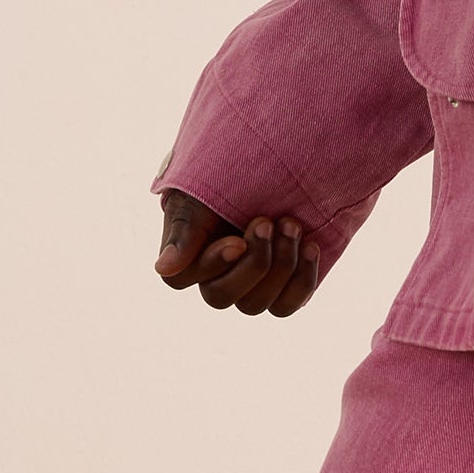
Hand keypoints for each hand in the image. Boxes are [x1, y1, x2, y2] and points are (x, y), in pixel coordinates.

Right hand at [156, 190, 321, 316]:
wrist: (276, 168)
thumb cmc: (226, 177)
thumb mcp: (202, 195)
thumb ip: (184, 229)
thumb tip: (163, 268)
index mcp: (187, 255)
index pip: (181, 279)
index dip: (212, 264)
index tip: (237, 241)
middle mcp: (215, 278)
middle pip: (220, 297)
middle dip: (251, 262)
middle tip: (266, 223)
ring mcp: (249, 288)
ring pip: (255, 304)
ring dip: (278, 266)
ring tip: (292, 226)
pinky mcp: (281, 290)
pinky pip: (288, 304)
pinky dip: (301, 280)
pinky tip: (310, 247)